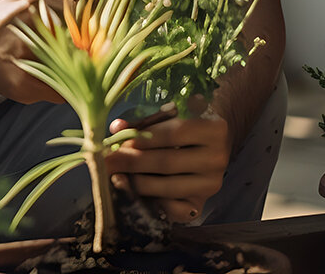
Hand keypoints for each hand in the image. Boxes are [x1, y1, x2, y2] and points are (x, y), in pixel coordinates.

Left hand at [106, 112, 230, 223]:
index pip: (173, 134)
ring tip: (115, 176)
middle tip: (107, 161)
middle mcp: (217, 159)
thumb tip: (116, 128)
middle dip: (132, 162)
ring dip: (137, 183)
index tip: (119, 142)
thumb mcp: (168, 116)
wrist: (211, 144)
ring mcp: (211, 184)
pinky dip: (152, 202)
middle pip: (167, 162)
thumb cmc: (184, 123)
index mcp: (214, 129)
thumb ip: (143, 122)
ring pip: (168, 187)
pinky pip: (175, 210)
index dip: (143, 138)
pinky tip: (134, 192)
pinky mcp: (202, 203)